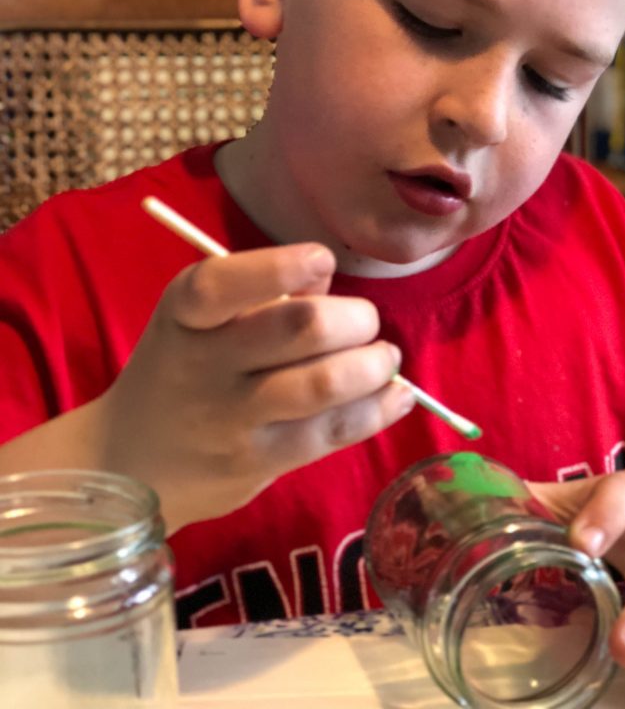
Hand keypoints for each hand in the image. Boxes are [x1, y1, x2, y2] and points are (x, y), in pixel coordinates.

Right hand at [95, 243, 412, 530]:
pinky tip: (396, 397)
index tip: (322, 260)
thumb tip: (326, 280)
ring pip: (321, 385)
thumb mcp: (201, 321)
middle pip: (295, 329)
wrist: (129, 461)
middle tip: (367, 323)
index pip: (222, 284)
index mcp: (185, 313)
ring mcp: (229, 419)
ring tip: (385, 360)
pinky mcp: (255, 464)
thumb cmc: (182, 371)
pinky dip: (377, 410)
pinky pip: (329, 434)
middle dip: (354, 319)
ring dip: (372, 366)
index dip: (281, 268)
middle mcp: (203, 363)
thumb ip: (261, 294)